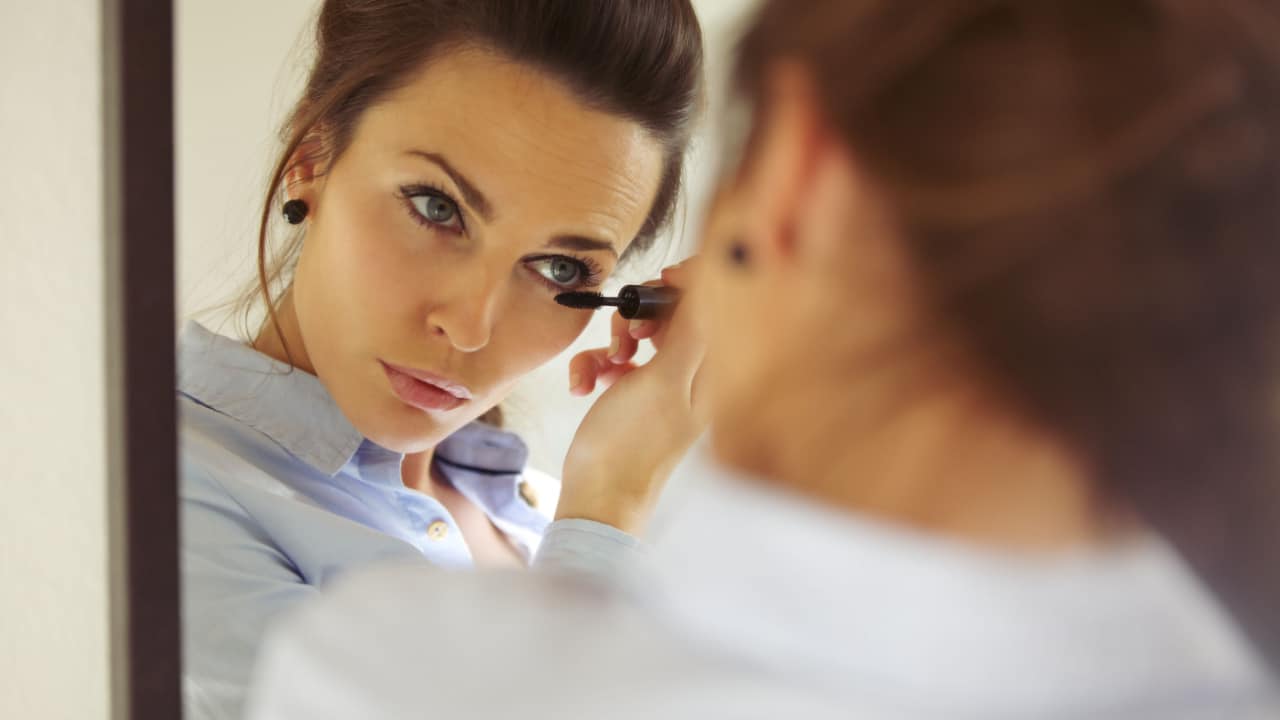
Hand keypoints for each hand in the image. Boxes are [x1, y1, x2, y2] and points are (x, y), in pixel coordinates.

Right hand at [558, 261, 706, 533]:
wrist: (597, 496)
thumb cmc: (631, 445)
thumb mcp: (664, 379)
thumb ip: (689, 329)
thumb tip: (710, 282)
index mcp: (713, 371)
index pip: (714, 306)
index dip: (688, 284)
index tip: (658, 283)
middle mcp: (693, 375)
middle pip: (673, 314)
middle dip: (641, 315)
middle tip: (629, 336)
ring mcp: (664, 385)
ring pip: (640, 334)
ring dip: (613, 341)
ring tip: (604, 365)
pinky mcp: (634, 395)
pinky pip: (618, 360)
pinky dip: (597, 365)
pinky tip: (584, 384)